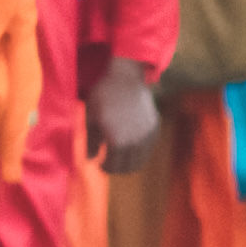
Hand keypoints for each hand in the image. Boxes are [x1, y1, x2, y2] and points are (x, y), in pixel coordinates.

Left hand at [87, 59, 161, 174]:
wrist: (125, 78)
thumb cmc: (103, 98)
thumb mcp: (91, 119)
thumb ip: (91, 142)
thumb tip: (90, 160)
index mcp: (117, 142)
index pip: (113, 167)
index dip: (105, 167)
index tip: (101, 164)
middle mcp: (135, 142)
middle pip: (128, 167)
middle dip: (118, 168)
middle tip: (110, 163)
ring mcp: (147, 135)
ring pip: (141, 160)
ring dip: (130, 162)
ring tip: (120, 156)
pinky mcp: (155, 127)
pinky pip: (148, 148)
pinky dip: (140, 151)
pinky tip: (131, 145)